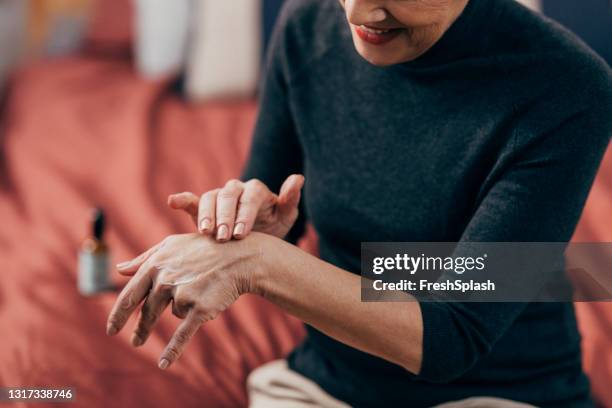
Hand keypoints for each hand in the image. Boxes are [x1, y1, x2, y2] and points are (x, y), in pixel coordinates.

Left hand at [106, 233, 262, 368]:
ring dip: (182, 313)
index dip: (118, 315)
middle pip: (147, 311)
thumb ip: (144, 258)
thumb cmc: (205, 249)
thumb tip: (119, 269)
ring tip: (179, 322)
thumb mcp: (171, 245)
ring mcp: (183, 294)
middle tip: (135, 342)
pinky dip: (173, 350)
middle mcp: (166, 280)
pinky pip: (182, 334)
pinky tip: (164, 363)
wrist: (240, 256)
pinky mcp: (200, 309)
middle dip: (140, 329)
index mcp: (155, 265)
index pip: (129, 295)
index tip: (111, 329)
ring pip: (173, 313)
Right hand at [167, 175, 303, 241]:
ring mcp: (218, 198)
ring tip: (206, 233)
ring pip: (210, 198)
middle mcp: (236, 190)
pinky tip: (173, 201)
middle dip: (225, 216)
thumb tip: (298, 177)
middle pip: (228, 196)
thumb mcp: (286, 215)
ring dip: (207, 214)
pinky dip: (182, 199)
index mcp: (255, 190)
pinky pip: (191, 201)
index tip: (241, 234)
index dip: (245, 214)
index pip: (250, 196)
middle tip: (223, 237)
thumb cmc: (273, 225)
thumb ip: (290, 199)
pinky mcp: (202, 208)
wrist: (257, 238)